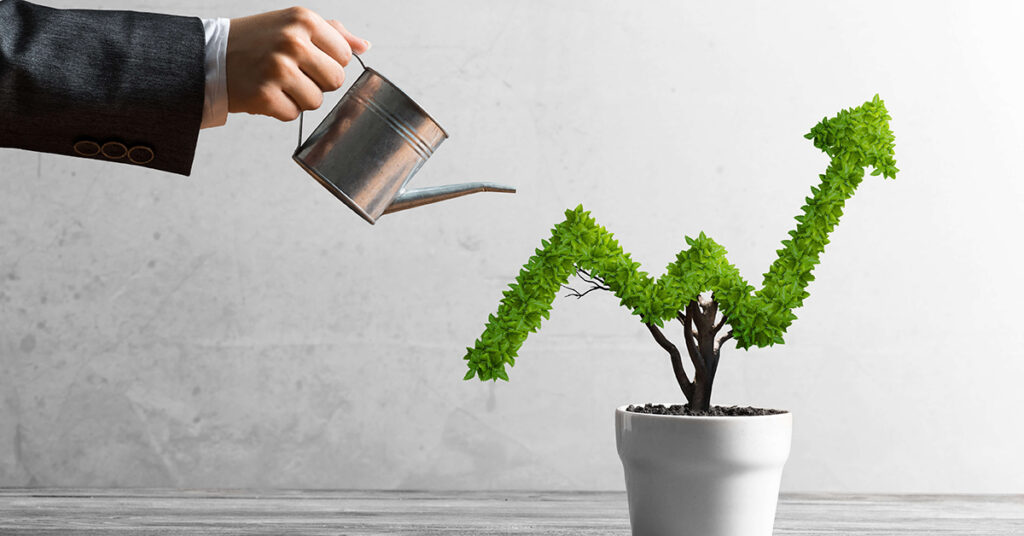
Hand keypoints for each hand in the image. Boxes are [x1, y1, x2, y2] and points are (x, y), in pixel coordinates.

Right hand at [226, 6, 369, 120]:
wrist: (209, 56)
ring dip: (299, 98)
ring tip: (277, 82)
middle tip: (292, 73)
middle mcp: (292, 42)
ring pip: (316, 101)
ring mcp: (279, 69)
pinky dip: (281, 109)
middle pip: (335, 81)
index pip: (345, 56)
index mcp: (304, 20)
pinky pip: (293, 114)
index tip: (307, 58)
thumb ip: (333, 33)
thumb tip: (364, 46)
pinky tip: (265, 92)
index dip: (328, 62)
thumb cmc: (256, 41)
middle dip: (317, 82)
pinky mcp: (265, 95)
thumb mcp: (293, 24)